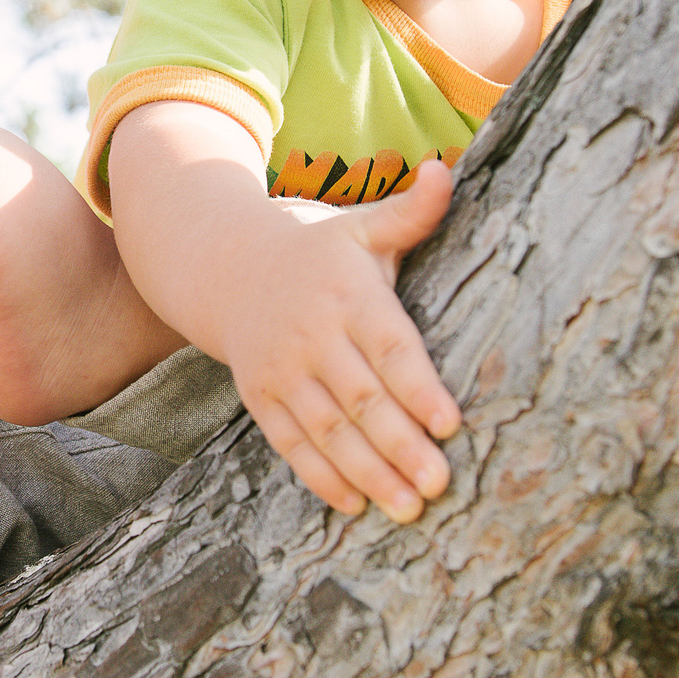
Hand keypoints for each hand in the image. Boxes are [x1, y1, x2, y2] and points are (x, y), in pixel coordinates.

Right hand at [217, 159, 461, 521]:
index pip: (388, 347)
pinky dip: (321, 477)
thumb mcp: (361, 226)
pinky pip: (290, 443)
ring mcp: (281, 369)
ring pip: (328, 430)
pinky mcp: (259, 396)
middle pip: (361, 399)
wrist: (227, 268)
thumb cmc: (319, 253)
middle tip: (439, 484)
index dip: (418, 387)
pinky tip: (356, 504)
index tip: (450, 424)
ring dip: (368, 472)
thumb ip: (410, 211)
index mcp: (347, 294)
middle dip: (400, 445)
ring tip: (408, 507)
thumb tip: (444, 170)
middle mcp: (312, 335)